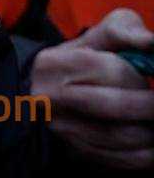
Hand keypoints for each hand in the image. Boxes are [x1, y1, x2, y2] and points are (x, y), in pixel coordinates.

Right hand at [32, 8, 153, 170]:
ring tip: (151, 118)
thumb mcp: (102, 35)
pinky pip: (120, 159)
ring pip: (120, 136)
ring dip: (149, 130)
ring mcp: (61, 129)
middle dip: (150, 105)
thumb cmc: (89, 57)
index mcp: (52, 64)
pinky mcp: (76, 152)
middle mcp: (49, 99)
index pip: (106, 69)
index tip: (147, 75)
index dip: (136, 75)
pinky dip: (146, 154)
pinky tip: (151, 140)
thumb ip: (128, 33)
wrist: (56, 89)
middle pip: (113, 106)